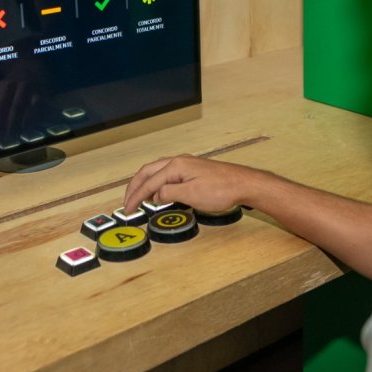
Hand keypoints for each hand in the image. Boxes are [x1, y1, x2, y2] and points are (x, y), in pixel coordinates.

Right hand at [123, 155, 266, 214]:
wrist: (243, 184)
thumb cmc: (221, 190)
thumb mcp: (191, 195)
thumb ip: (169, 193)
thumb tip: (155, 194)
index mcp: (175, 166)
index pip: (149, 182)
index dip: (136, 197)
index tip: (128, 209)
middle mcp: (178, 161)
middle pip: (148, 172)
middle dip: (135, 187)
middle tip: (127, 202)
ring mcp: (186, 164)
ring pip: (156, 171)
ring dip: (145, 183)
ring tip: (138, 197)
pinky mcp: (193, 170)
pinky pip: (166, 173)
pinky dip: (156, 182)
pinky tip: (158, 191)